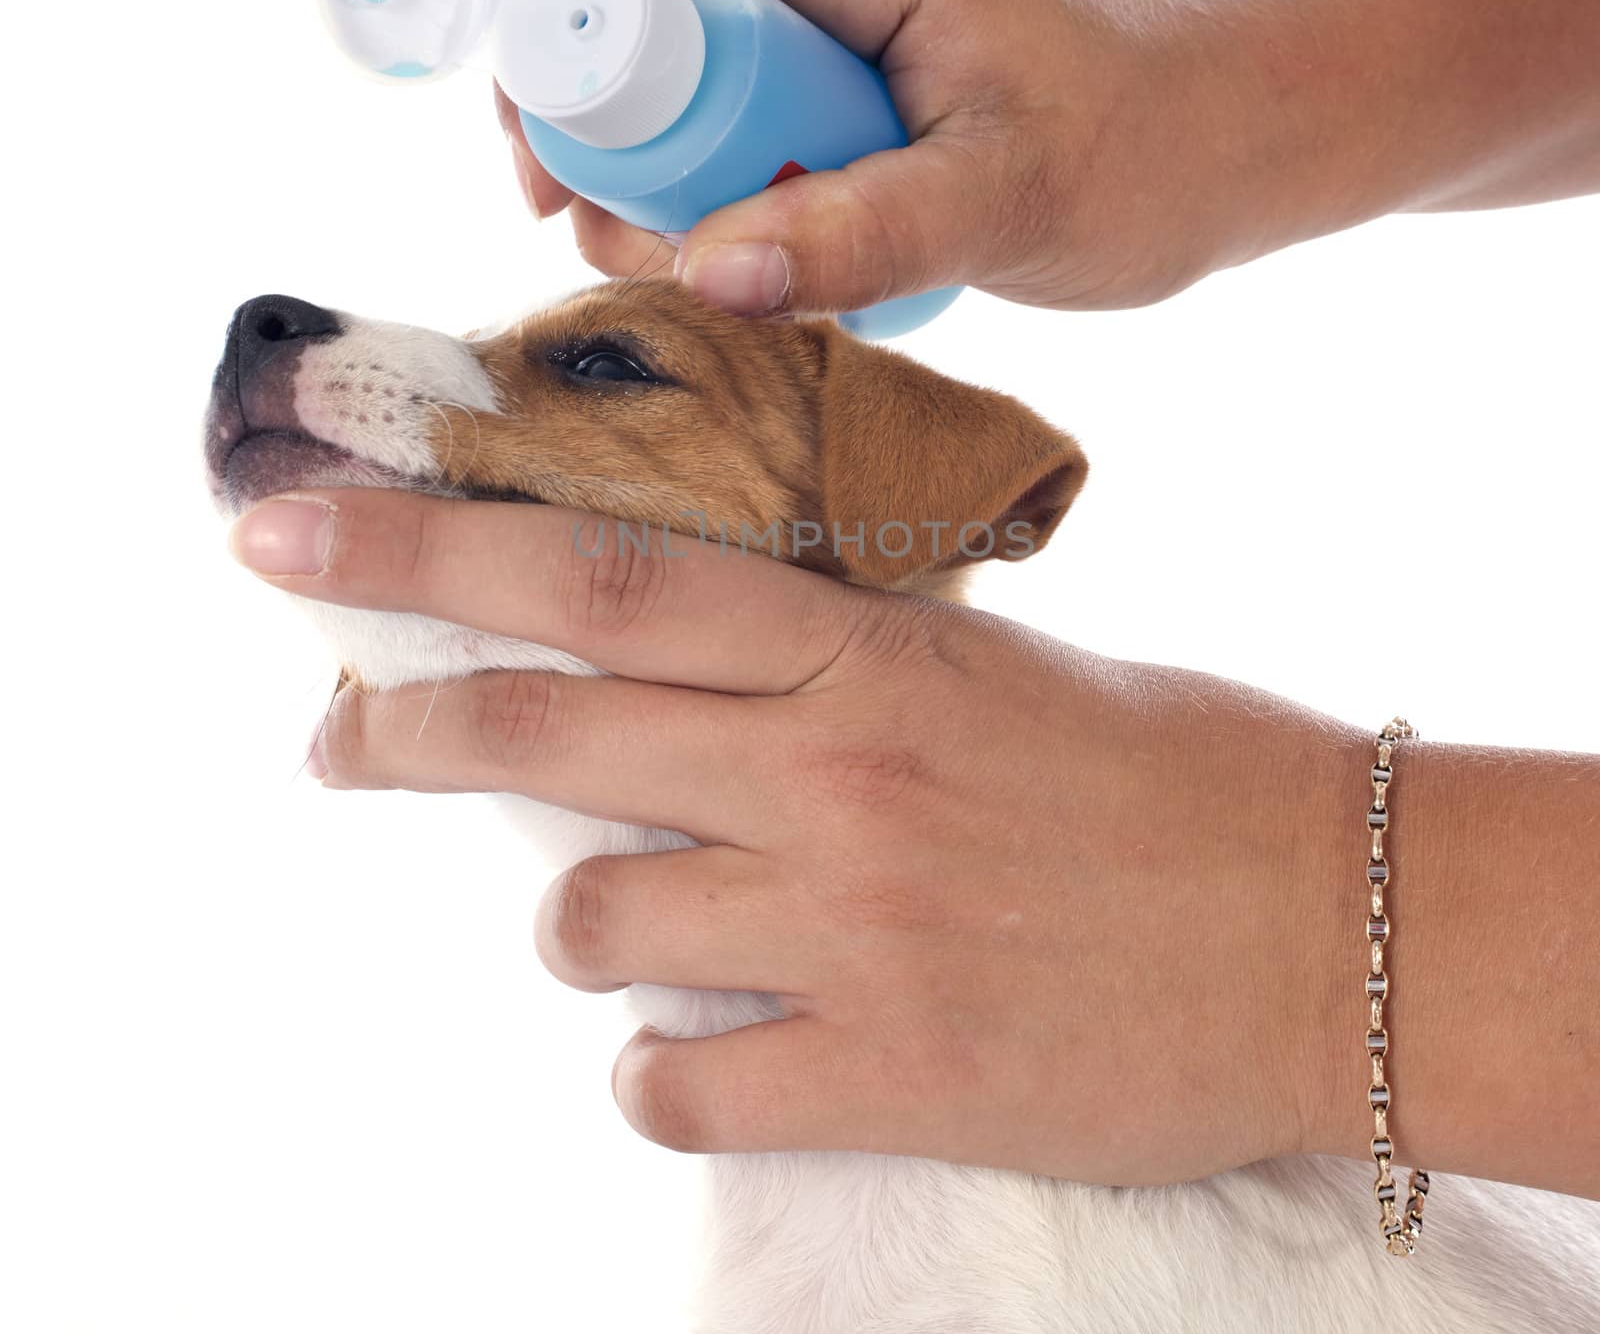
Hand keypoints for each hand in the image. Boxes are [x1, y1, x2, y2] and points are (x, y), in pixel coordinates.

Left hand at [230, 487, 1367, 1185]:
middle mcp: (831, 779)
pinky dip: (661, 1074)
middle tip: (325, 738)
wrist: (1335, 922)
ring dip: (582, 926)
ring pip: (592, 928)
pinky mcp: (891, 1074)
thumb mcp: (984, 669)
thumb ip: (824, 668)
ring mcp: (852, 932)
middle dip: (397, 727)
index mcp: (863, 654)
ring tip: (637, 926)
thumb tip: (676, 680)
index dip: (426, 553)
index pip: (598, 578)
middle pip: (545, 735)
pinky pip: (680, 1090)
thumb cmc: (1172, 769)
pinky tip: (706, 1056)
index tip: (292, 540)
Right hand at [499, 0, 1248, 316]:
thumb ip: (862, 235)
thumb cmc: (1142, 155)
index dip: (564, 55)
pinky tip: (768, 238)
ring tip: (715, 260)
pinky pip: (740, 99)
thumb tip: (698, 269)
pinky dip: (723, 174)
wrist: (1226, 136)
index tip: (552, 181)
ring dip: (667, 171)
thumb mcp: (1004, 205)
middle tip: (636, 252)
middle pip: (647, 18)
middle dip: (610, 141)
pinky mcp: (852, 44)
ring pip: (686, 70)